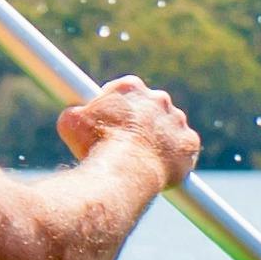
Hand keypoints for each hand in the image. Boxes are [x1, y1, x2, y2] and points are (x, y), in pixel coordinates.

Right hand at [59, 76, 198, 185]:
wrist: (125, 171)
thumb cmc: (96, 146)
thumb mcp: (71, 123)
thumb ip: (74, 113)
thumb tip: (72, 113)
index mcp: (130, 87)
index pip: (124, 91)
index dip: (115, 108)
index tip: (110, 122)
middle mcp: (158, 98)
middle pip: (149, 107)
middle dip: (139, 121)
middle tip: (125, 141)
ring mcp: (177, 120)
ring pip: (168, 127)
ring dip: (158, 138)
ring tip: (142, 158)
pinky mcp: (189, 143)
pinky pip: (184, 148)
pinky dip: (175, 156)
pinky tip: (161, 166)